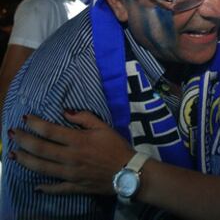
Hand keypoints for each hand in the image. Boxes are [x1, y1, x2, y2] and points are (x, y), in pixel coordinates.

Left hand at [10, 111, 135, 194]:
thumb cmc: (116, 146)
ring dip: (25, 160)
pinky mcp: (74, 187)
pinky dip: (44, 187)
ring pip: (42, 168)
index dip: (35, 124)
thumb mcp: (103, 126)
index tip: (25, 118)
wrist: (128, 171)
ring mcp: (70, 174)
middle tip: (12, 134)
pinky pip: (55, 188)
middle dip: (23, 140)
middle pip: (41, 149)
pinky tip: (35, 185)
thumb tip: (65, 111)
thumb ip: (84, 117)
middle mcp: (70, 157)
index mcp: (78, 140)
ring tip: (12, 155)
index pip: (50, 131)